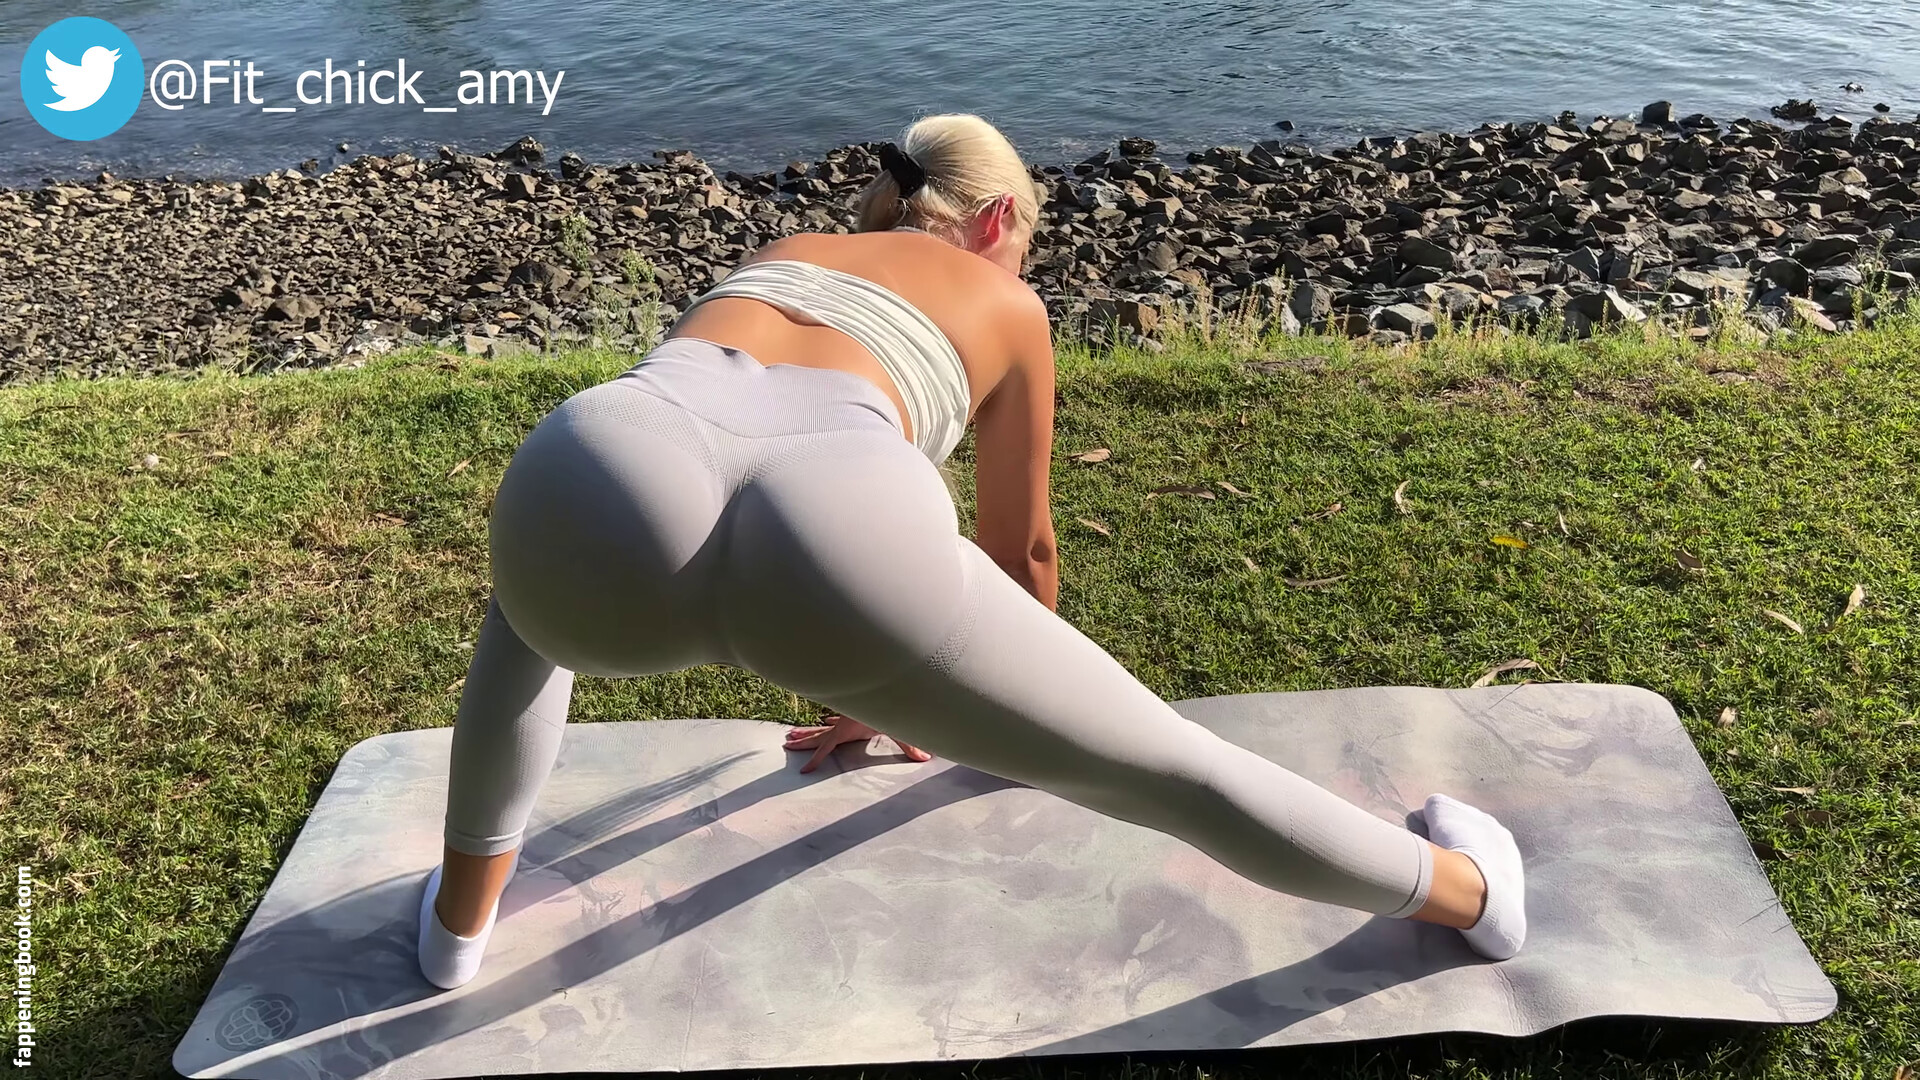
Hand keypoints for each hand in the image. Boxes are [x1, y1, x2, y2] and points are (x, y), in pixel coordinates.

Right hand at [782, 714, 932, 773]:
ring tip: (792, 735)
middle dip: (803, 740)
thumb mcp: (897, 727)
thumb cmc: (889, 704)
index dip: (816, 758)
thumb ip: (910, 744)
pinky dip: (828, 723)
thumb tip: (926, 758)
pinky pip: (834, 722)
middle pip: (817, 734)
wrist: (883, 683)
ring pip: (821, 726)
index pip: (826, 746)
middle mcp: (842, 723)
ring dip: (808, 731)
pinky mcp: (851, 715)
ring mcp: (845, 718)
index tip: (803, 771)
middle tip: (786, 744)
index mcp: (847, 728)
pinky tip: (824, 721)